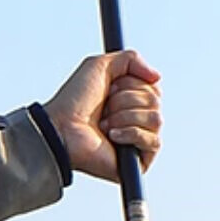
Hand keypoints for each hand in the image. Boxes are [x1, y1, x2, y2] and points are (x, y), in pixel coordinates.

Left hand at [44, 50, 161, 181]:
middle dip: (125, 100)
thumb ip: (130, 59)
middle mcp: (137, 119)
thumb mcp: (100, 65)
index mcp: (131, 99)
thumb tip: (157, 76)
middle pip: (155, 101)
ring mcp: (139, 140)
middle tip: (104, 108)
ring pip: (156, 119)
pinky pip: (153, 141)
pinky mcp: (139, 161)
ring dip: (125, 117)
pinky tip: (111, 137)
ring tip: (104, 124)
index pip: (154, 87)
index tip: (109, 88)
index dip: (131, 84)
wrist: (62, 127)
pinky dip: (130, 134)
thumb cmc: (75, 100)